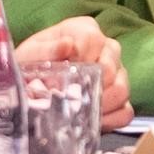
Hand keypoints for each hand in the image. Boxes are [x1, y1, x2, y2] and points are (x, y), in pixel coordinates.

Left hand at [16, 17, 132, 129]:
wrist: (28, 89)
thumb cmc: (30, 67)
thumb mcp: (30, 55)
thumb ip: (47, 49)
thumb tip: (68, 45)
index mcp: (84, 31)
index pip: (94, 40)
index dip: (80, 58)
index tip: (62, 75)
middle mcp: (106, 49)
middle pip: (111, 66)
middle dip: (91, 85)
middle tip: (71, 98)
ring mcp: (116, 74)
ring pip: (121, 89)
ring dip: (101, 105)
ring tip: (80, 112)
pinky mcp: (119, 99)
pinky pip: (126, 112)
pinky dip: (110, 120)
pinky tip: (91, 122)